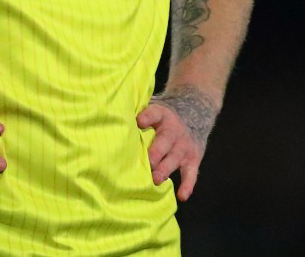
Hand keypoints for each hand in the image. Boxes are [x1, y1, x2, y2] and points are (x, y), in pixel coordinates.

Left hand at [137, 84, 219, 199]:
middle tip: (147, 163)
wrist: (195, 112)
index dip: (148, 117)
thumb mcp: (153, 108)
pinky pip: (191, 172)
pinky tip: (182, 195)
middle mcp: (174, 131)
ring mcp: (184, 145)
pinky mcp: (193, 158)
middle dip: (155, 153)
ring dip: (165, 169)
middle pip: (165, 141)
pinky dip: (188, 184)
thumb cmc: (163, 118)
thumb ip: (137, 113)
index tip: (139, 121)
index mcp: (162, 115)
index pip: (155, 114)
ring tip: (156, 180)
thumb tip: (109, 118)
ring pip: (175, 158)